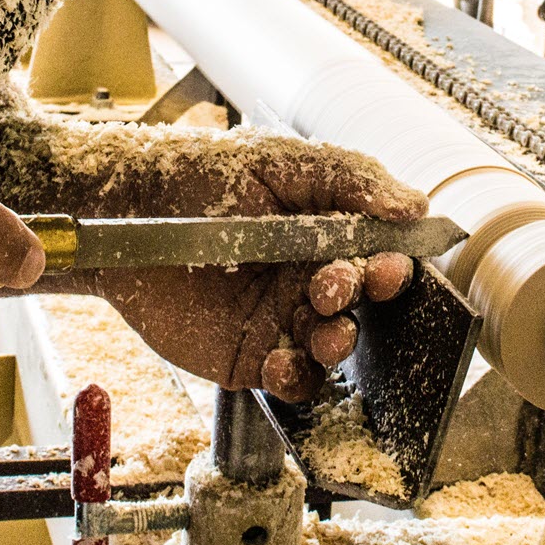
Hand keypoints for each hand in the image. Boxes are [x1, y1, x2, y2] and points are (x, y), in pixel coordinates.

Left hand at [58, 129, 427, 400]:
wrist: (128, 210)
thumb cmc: (203, 175)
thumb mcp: (283, 163)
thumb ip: (351, 180)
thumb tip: (416, 205)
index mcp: (324, 233)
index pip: (378, 255)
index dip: (392, 265)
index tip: (392, 265)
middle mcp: (307, 279)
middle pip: (360, 304)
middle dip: (362, 298)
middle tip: (337, 284)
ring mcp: (279, 320)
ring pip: (333, 347)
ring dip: (339, 343)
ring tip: (325, 330)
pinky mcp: (247, 356)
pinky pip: (290, 381)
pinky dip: (297, 380)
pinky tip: (282, 364)